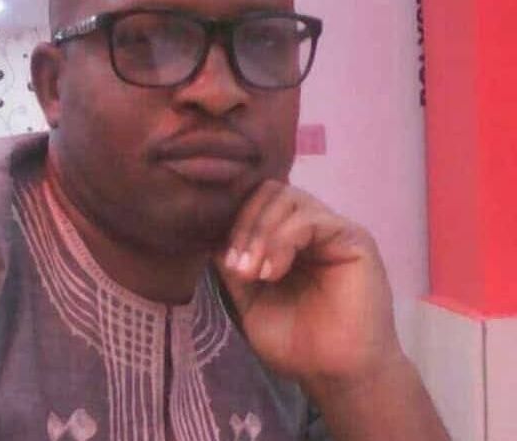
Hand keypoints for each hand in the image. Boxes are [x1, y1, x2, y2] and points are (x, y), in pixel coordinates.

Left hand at [214, 180, 403, 393]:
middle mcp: (310, 228)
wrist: (335, 374)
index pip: (255, 203)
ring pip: (287, 197)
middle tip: (238, 266)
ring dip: (260, 233)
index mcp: (286, 240)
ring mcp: (332, 230)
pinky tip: (272, 273)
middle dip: (245, 224)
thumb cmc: (296, 343)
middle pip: (269, 190)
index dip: (233, 223)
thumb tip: (212, 235)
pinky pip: (309, 219)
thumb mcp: (250, 300)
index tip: (224, 261)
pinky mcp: (352, 238)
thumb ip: (234, 265)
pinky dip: (282, 240)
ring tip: (254, 273)